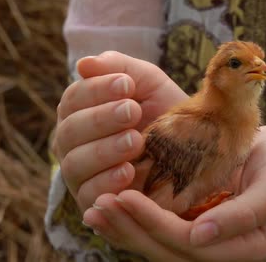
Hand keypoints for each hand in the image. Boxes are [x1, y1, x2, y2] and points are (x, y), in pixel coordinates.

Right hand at [54, 51, 187, 210]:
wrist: (197, 150)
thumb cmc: (165, 111)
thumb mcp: (147, 82)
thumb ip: (118, 67)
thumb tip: (83, 64)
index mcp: (80, 112)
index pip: (73, 99)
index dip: (96, 90)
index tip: (127, 84)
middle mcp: (74, 143)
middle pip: (68, 132)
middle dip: (100, 119)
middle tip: (132, 111)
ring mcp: (81, 175)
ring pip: (74, 164)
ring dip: (103, 150)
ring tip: (135, 141)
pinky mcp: (95, 202)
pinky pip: (89, 195)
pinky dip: (106, 182)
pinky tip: (128, 172)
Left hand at [83, 124, 265, 260]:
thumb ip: (244, 214)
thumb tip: (199, 236)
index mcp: (244, 248)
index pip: (188, 245)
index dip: (153, 224)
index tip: (124, 196)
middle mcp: (222, 248)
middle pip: (167, 250)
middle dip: (130, 229)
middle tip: (97, 205)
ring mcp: (209, 235)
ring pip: (160, 243)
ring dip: (126, 228)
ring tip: (95, 208)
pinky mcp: (200, 217)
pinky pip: (164, 224)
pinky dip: (137, 217)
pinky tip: (114, 201)